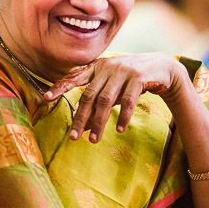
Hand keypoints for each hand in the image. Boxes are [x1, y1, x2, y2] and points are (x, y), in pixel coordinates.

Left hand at [44, 54, 187, 141]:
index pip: (74, 77)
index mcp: (96, 67)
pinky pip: (128, 100)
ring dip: (99, 122)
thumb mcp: (112, 88)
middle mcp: (106, 67)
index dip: (60, 87)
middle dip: (80, 118)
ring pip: (106, 100)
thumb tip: (80, 126)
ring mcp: (122, 71)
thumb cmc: (131, 81)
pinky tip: (119, 129)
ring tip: (93, 140)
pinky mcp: (138, 77)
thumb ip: (96, 103)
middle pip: (89, 96)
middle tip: (73, 137)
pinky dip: (123, 116)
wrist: (162, 68)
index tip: (46, 97)